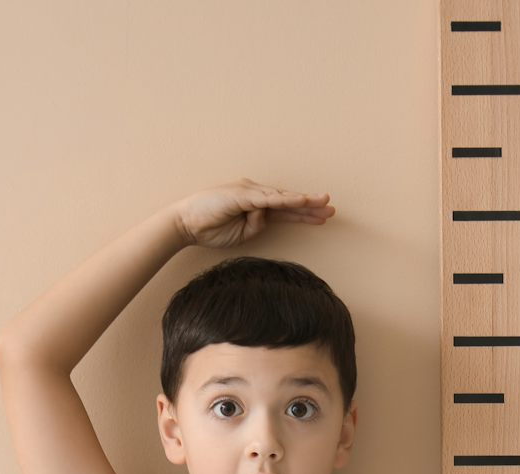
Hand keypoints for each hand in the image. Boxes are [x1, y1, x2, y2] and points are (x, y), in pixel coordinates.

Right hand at [171, 178, 334, 249]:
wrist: (187, 224)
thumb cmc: (211, 229)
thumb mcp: (242, 235)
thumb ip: (257, 227)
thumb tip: (266, 217)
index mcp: (257, 208)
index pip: (286, 211)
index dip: (304, 215)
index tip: (323, 218)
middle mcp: (256, 196)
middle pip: (288, 201)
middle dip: (310, 206)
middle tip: (332, 208)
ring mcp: (249, 193)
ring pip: (282, 197)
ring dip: (302, 200)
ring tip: (322, 202)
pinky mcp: (241, 194)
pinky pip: (267, 198)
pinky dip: (283, 200)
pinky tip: (298, 201)